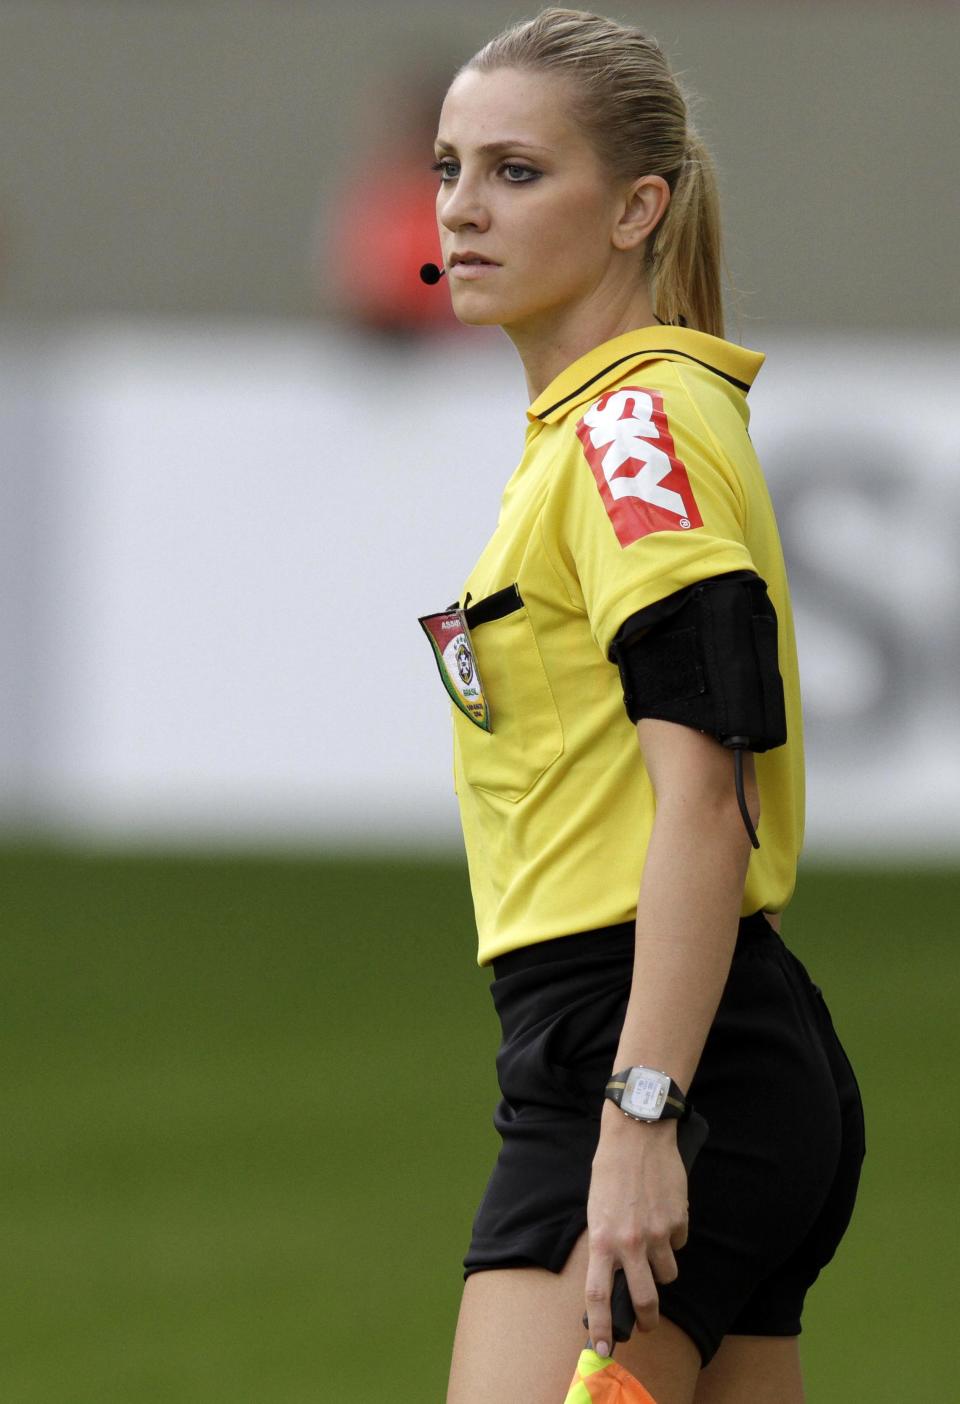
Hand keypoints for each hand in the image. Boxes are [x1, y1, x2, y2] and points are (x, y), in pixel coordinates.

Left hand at [584, 1105, 688, 1355]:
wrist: (637, 1134)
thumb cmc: (610, 1170)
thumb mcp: (596, 1209)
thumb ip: (605, 1243)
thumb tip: (613, 1274)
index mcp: (602, 1240)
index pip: (599, 1295)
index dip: (601, 1327)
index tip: (603, 1348)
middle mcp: (630, 1243)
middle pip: (645, 1299)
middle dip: (648, 1318)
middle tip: (646, 1322)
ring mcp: (657, 1234)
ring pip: (668, 1273)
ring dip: (662, 1266)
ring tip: (654, 1241)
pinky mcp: (679, 1221)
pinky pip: (680, 1242)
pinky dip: (674, 1235)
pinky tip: (664, 1212)